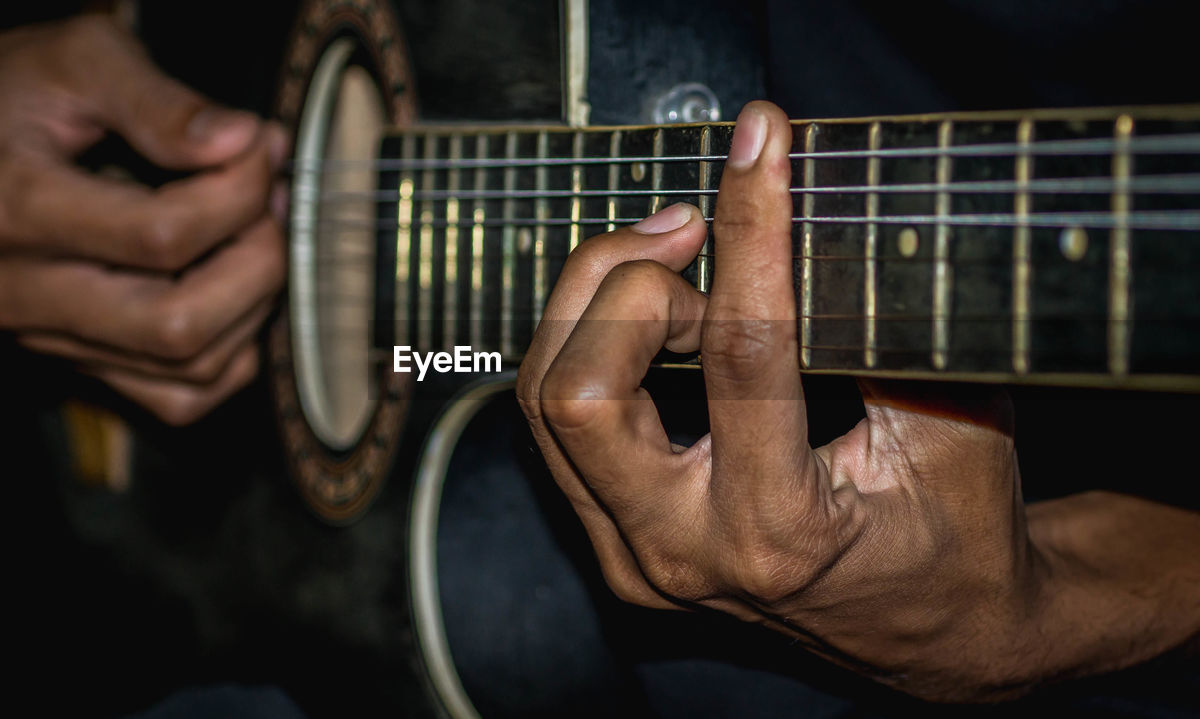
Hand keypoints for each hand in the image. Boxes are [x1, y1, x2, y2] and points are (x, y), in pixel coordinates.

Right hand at [0, 15, 286, 424]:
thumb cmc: (20, 93)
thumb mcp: (84, 57)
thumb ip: (162, 101)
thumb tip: (242, 143)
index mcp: (11, 209)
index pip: (164, 236)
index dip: (239, 192)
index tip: (258, 146)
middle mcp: (20, 293)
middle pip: (180, 326)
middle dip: (258, 262)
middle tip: (270, 200)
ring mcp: (49, 340)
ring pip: (193, 368)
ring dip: (255, 303)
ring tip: (257, 232)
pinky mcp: (81, 365)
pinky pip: (184, 399)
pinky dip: (234, 350)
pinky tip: (235, 285)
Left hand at [517, 102, 1199, 699]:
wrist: (935, 633)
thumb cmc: (959, 533)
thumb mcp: (960, 427)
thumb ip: (891, 331)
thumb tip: (825, 212)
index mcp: (782, 533)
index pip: (741, 353)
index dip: (750, 229)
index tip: (760, 143)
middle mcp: (683, 552)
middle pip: (580, 392)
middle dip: (627, 282)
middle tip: (698, 233)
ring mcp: (636, 557)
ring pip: (545, 402)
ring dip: (595, 303)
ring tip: (679, 260)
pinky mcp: (616, 543)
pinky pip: (557, 426)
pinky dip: (587, 343)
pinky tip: (652, 308)